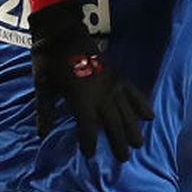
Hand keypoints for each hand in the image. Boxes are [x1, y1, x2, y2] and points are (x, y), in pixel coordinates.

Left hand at [29, 0, 152, 161]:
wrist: (63, 33)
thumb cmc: (49, 61)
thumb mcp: (42, 88)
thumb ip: (46, 112)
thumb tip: (42, 135)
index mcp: (80, 99)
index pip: (87, 127)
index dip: (89, 142)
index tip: (90, 155)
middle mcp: (100, 94)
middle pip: (111, 123)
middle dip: (117, 142)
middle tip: (123, 159)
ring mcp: (111, 83)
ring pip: (126, 111)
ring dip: (132, 129)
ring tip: (138, 145)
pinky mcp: (117, 74)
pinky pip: (133, 92)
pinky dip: (141, 104)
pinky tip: (149, 117)